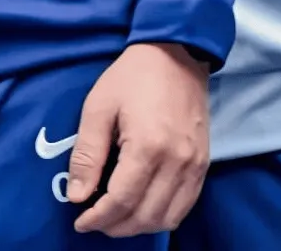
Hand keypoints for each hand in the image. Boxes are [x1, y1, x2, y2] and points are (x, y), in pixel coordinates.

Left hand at [67, 42, 208, 237]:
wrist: (176, 54)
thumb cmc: (132, 77)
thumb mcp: (99, 107)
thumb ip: (87, 154)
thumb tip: (76, 196)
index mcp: (148, 146)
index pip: (122, 200)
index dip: (98, 218)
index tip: (80, 221)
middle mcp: (177, 162)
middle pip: (145, 216)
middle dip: (116, 226)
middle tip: (94, 221)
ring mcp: (195, 166)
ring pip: (167, 218)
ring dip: (139, 226)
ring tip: (115, 219)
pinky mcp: (204, 165)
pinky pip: (184, 206)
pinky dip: (162, 217)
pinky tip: (143, 209)